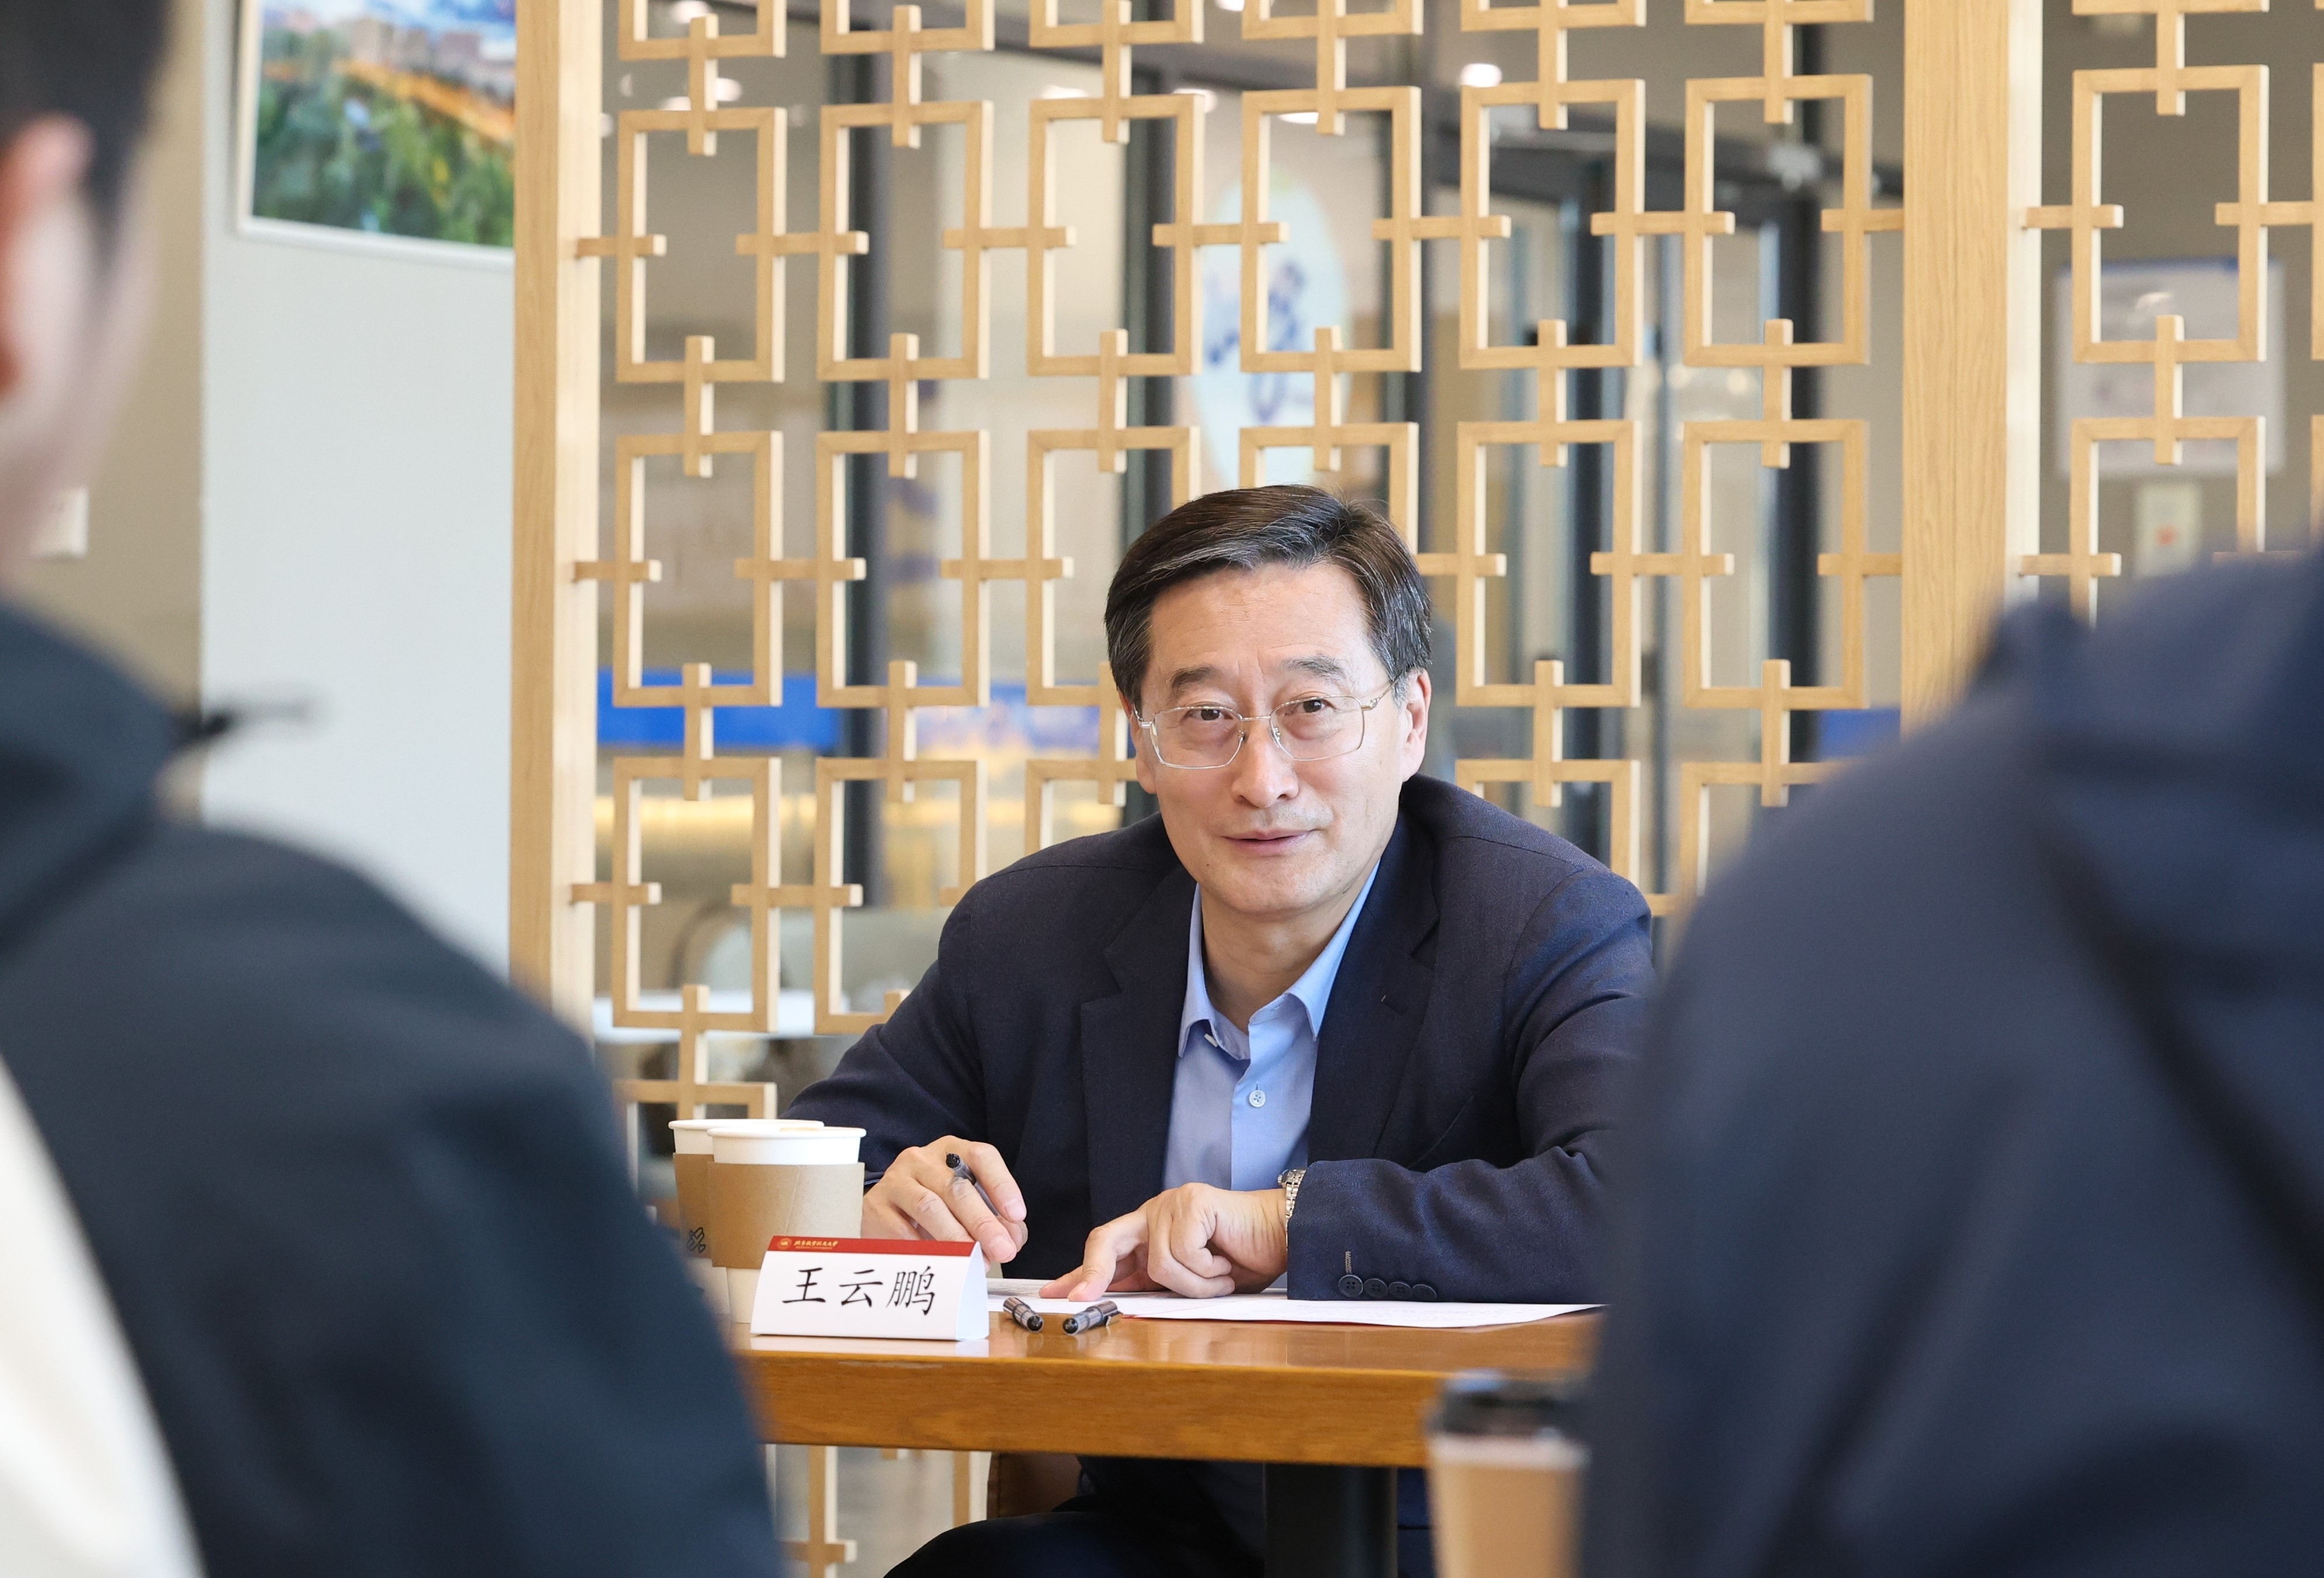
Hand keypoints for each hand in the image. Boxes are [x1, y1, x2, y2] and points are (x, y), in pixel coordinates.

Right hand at [862, 1138, 1028, 1266]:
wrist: (885, 1213)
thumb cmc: (934, 1207)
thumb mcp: (967, 1206)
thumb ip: (995, 1219)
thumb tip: (1012, 1239)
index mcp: (951, 1152)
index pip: (981, 1156)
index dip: (1002, 1185)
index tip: (1016, 1215)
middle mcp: (922, 1159)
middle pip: (957, 1187)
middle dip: (983, 1222)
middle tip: (1002, 1250)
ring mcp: (897, 1180)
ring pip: (929, 1206)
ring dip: (956, 1237)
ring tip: (975, 1261)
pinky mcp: (877, 1206)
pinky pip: (902, 1230)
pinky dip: (925, 1249)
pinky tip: (941, 1264)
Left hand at [1041, 1184, 1287, 1300]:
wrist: (1285, 1239)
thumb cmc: (1243, 1260)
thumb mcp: (1190, 1282)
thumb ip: (1153, 1286)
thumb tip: (1113, 1303)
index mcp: (1151, 1233)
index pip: (1105, 1252)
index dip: (1080, 1274)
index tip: (1055, 1293)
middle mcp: (1156, 1213)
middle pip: (1106, 1239)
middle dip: (1094, 1273)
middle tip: (1083, 1298)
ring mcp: (1172, 1204)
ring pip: (1158, 1263)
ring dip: (1193, 1283)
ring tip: (1220, 1276)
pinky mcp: (1192, 1202)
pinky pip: (1182, 1253)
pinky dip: (1207, 1271)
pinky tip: (1226, 1263)